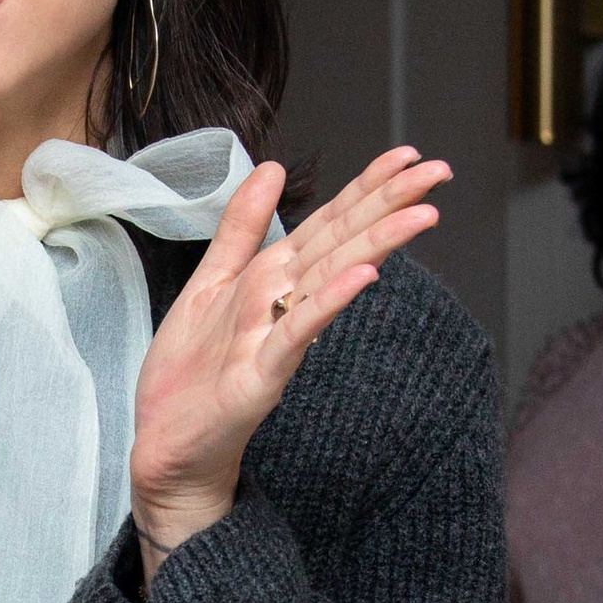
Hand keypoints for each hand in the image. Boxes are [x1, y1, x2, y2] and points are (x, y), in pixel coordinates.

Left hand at [128, 147, 449, 558]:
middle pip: (342, 243)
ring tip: (421, 213)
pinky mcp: (261, 376)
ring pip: (330, 280)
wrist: (163, 448)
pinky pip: (296, 333)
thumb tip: (273, 168)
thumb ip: (243, 227)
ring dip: (376, 244)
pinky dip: (327, 303)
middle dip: (389, 205)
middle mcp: (283, 304)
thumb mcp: (210, 283)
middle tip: (439, 171)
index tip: (410, 155)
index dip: (367, 186)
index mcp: (272, 279)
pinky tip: (362, 276)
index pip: (330, 222)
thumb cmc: (189, 377)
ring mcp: (277, 339)